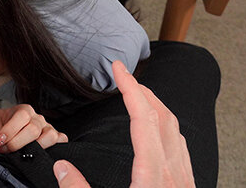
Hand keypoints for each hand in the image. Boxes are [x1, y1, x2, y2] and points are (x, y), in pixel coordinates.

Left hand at [0, 103, 67, 153]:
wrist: (11, 124)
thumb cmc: (5, 122)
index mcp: (24, 110)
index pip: (22, 116)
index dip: (9, 131)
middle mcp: (38, 118)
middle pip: (34, 129)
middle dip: (17, 143)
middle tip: (6, 149)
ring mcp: (49, 127)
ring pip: (50, 136)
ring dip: (35, 147)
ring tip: (23, 152)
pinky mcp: (57, 137)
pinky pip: (62, 140)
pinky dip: (54, 147)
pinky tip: (40, 152)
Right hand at [51, 60, 194, 187]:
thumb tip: (61, 167)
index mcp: (152, 175)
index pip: (143, 119)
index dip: (130, 88)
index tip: (119, 68)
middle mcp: (172, 174)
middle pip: (163, 118)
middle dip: (144, 91)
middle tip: (126, 77)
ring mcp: (184, 181)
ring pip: (176, 132)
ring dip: (157, 107)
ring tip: (140, 97)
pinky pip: (180, 148)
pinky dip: (167, 129)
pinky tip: (158, 133)